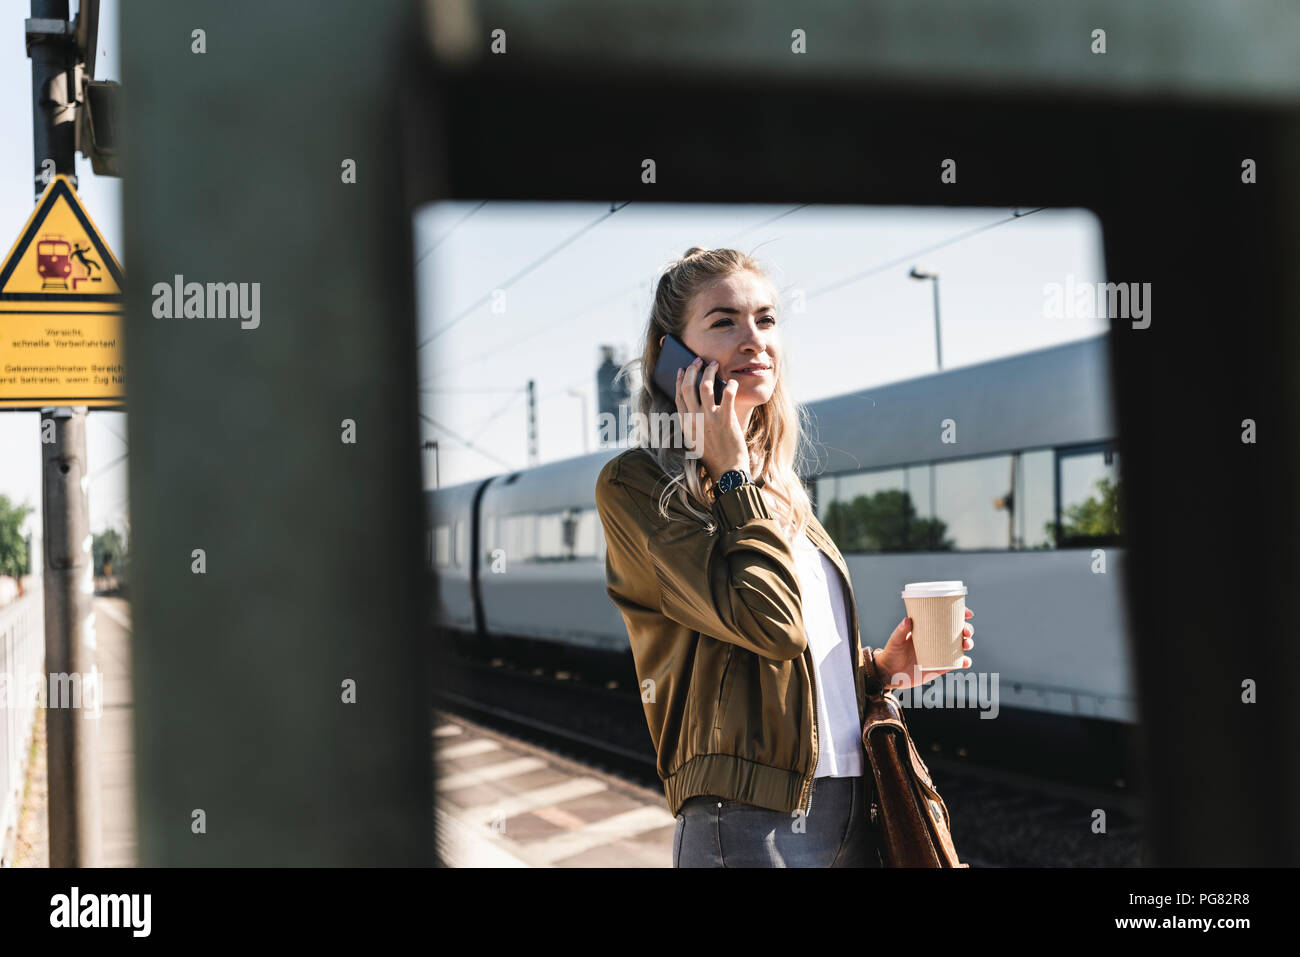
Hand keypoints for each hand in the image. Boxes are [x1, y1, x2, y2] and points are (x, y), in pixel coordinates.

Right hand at [675, 356, 747, 479]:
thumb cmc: (714, 456)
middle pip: (688, 387)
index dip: (680, 380)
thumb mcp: (695, 440)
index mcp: (685, 424)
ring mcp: (709, 419)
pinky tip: (733, 382)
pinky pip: (728, 394)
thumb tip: (697, 403)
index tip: (682, 370)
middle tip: (698, 360)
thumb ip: (693, 423)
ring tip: (714, 364)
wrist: (727, 471)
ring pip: (705, 386)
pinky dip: (731, 384)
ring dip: (709, 371)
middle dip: (692, 369)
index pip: (679, 396)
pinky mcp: (726, 419)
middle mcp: (694, 419)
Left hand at [872, 608, 973, 690]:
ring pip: (960, 646)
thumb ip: (900, 631)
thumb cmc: (892, 653)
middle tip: (966, 632)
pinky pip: (957, 664)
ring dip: (968, 644)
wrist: (890, 674)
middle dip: (968, 629)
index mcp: (928, 628)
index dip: (960, 614)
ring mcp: (940, 653)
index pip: (947, 618)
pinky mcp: (941, 667)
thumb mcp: (895, 640)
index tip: (967, 614)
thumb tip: (908, 619)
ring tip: (966, 644)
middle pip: (958, 631)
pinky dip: (964, 662)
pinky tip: (965, 661)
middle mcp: (937, 639)